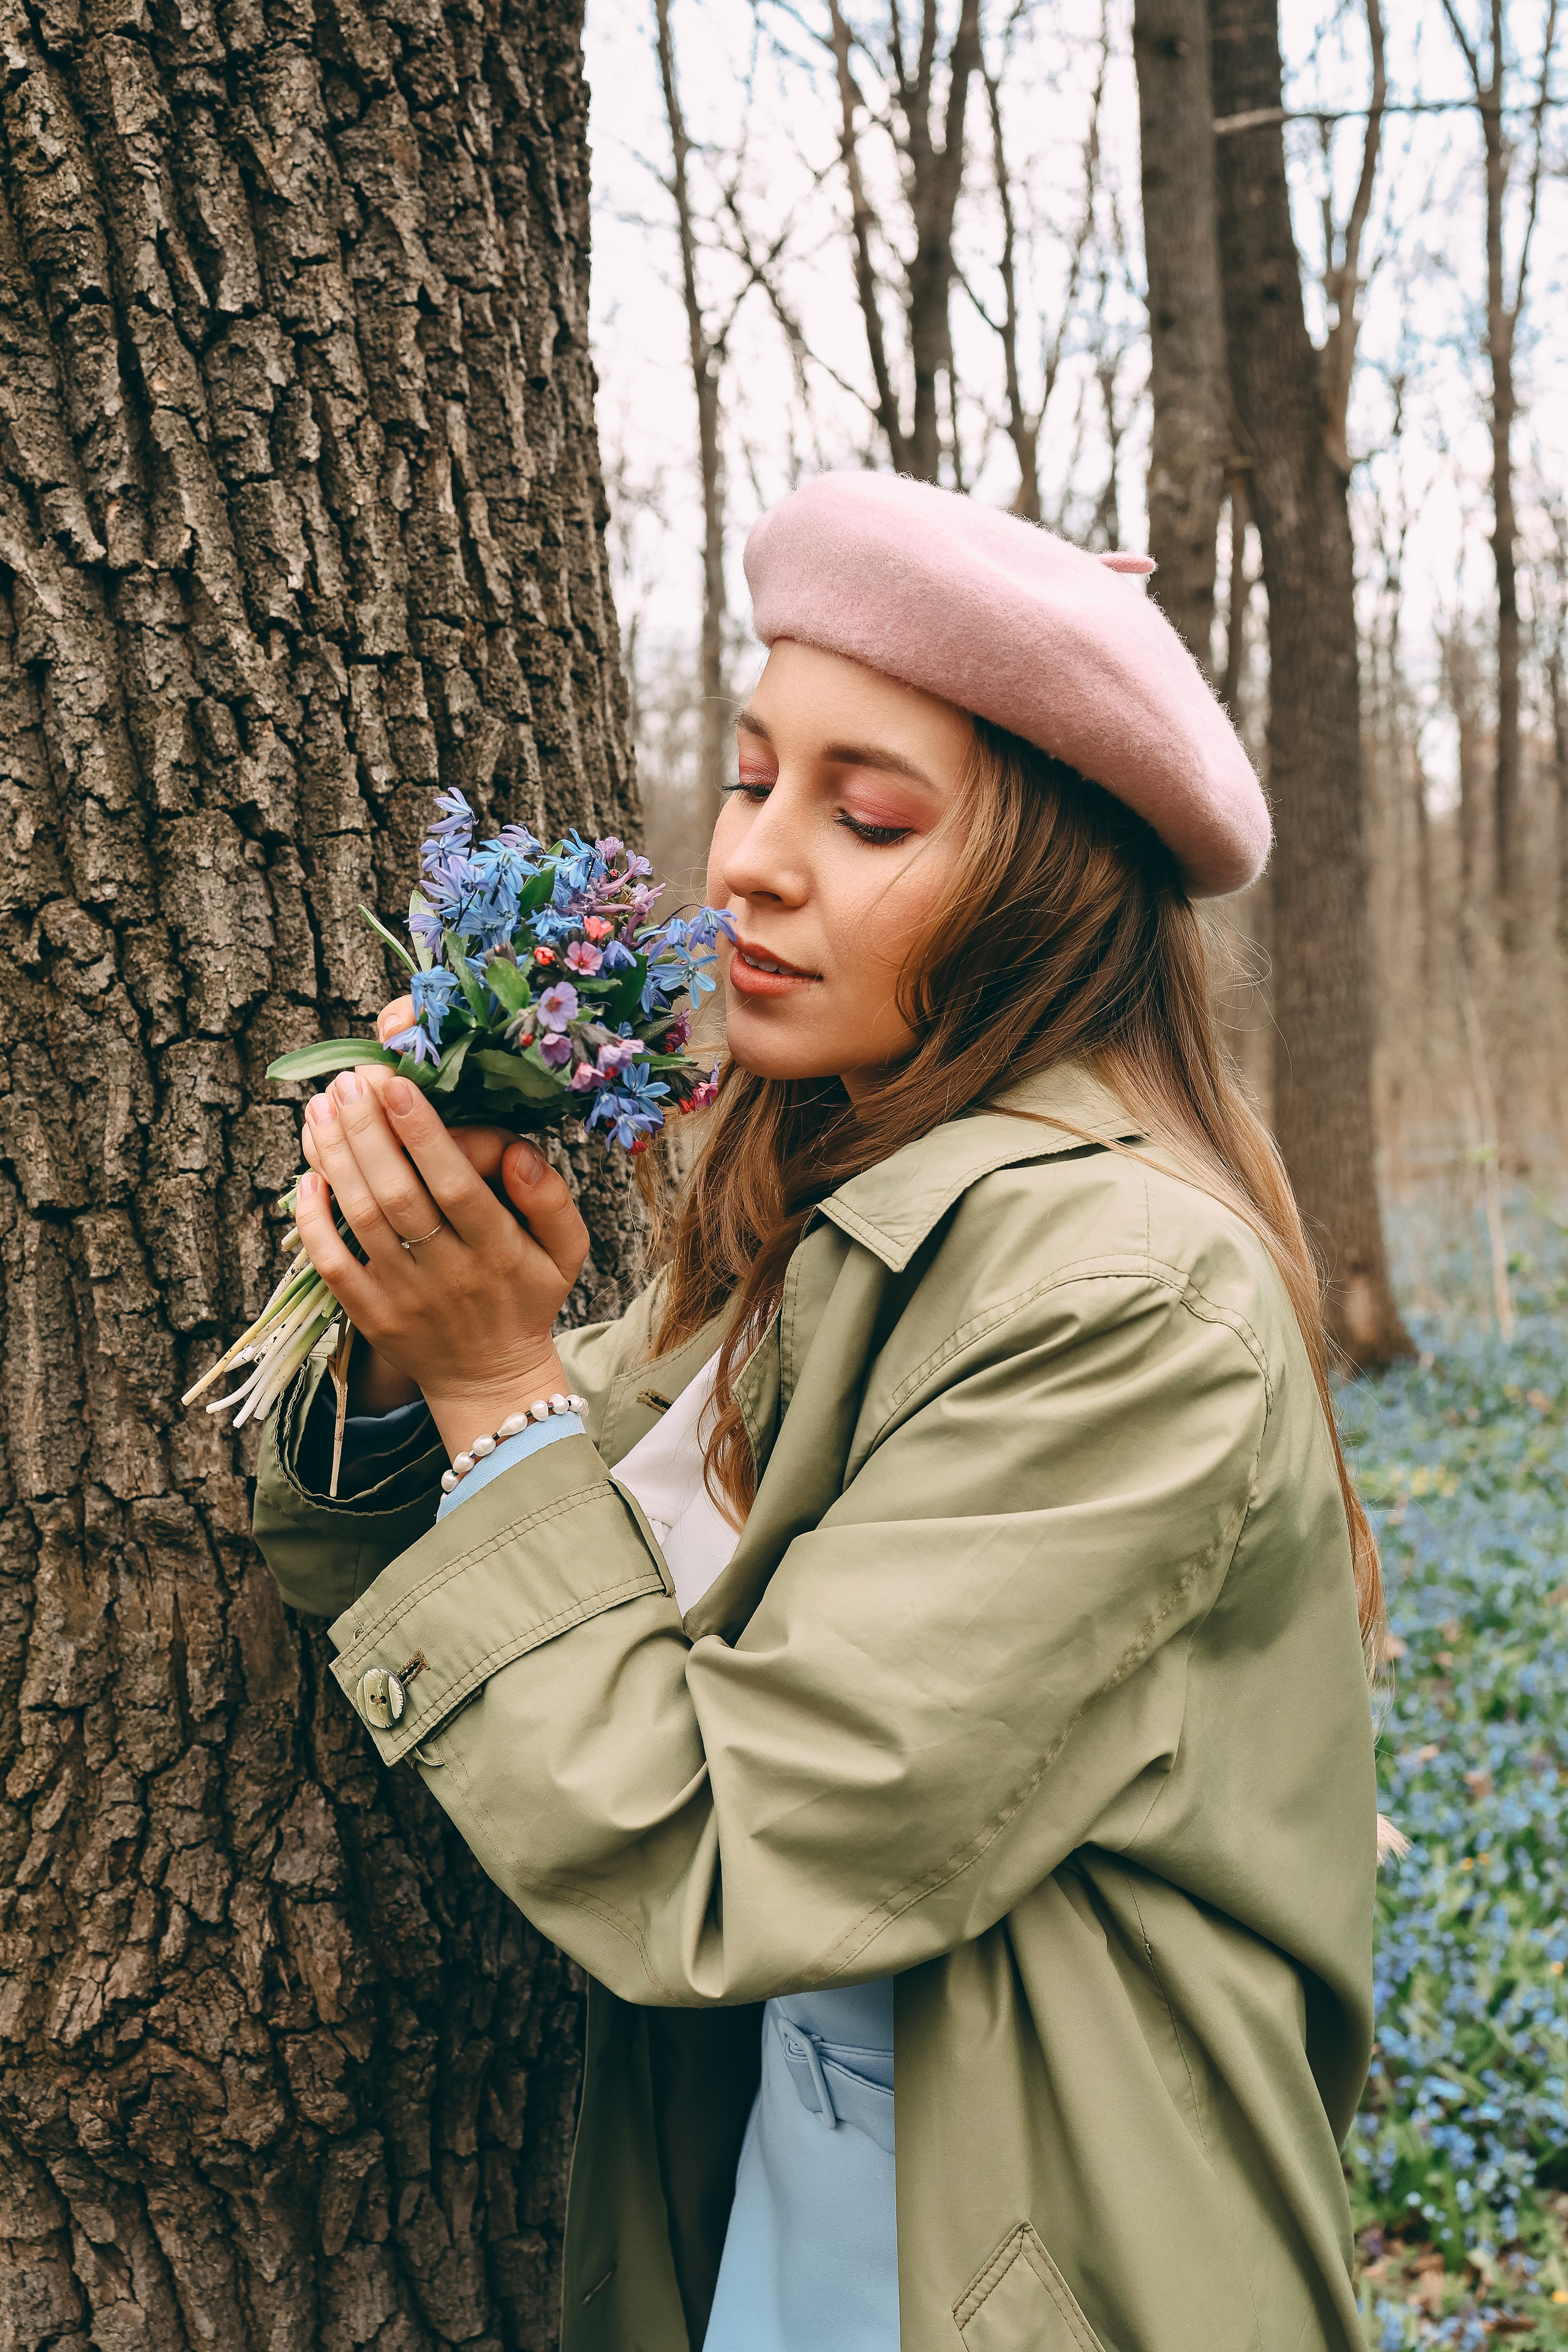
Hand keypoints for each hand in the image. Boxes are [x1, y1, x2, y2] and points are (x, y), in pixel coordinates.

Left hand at [313, 1004, 543, 1417]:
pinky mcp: (370, 1316)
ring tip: (321, 1107)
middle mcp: (449, 1273)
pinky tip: (307, 1175)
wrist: (490, 1380)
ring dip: (336, 1159)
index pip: (457, 1185)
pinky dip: (313, 1219)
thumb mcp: (566, 1252)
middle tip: (348, 1080)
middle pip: (399, 1195)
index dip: (424, 1133)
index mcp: (499, 1251)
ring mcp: (404, 1297)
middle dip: (368, 1131)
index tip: (396, 1083)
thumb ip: (551, 1198)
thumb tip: (519, 1151)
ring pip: (361, 1220)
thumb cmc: (526, 1298)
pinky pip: (332, 1264)